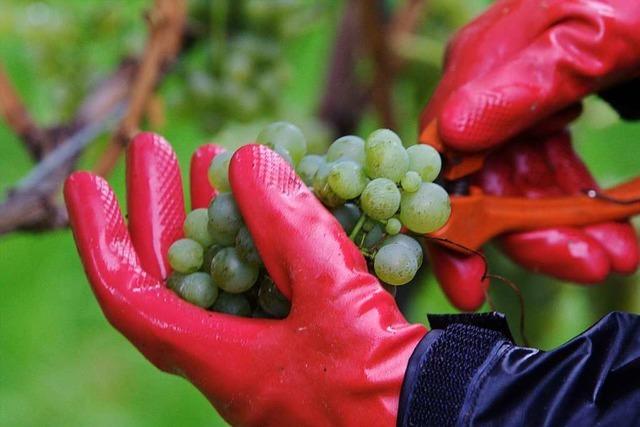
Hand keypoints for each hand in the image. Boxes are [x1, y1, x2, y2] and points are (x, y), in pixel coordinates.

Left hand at [64, 133, 425, 425]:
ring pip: (219, 275)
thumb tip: (251, 161)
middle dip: (162, 208)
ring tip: (216, 162)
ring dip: (213, 215)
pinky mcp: (302, 340)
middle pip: (172, 275)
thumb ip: (290, 227)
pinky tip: (277, 203)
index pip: (130, 292)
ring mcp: (266, 349)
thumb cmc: (381, 388)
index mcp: (218, 358)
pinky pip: (263, 282)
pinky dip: (261, 237)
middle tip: (160, 149)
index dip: (101, 236)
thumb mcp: (334, 296)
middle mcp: (231, 356)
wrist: (442, 426)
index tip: (88, 182)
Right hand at [422, 0, 639, 309]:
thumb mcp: (594, 36)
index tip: (469, 284)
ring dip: (563, 228)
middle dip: (532, 235)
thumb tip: (454, 135)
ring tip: (616, 253)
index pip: (440, 160)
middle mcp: (486, 91)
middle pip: (483, 184)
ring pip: (519, 186)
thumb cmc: (635, 0)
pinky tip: (608, 223)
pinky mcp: (547, 113)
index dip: (447, 229)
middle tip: (591, 266)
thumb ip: (526, 81)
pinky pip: (546, 171)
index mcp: (481, 66)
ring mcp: (517, 104)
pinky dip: (575, 203)